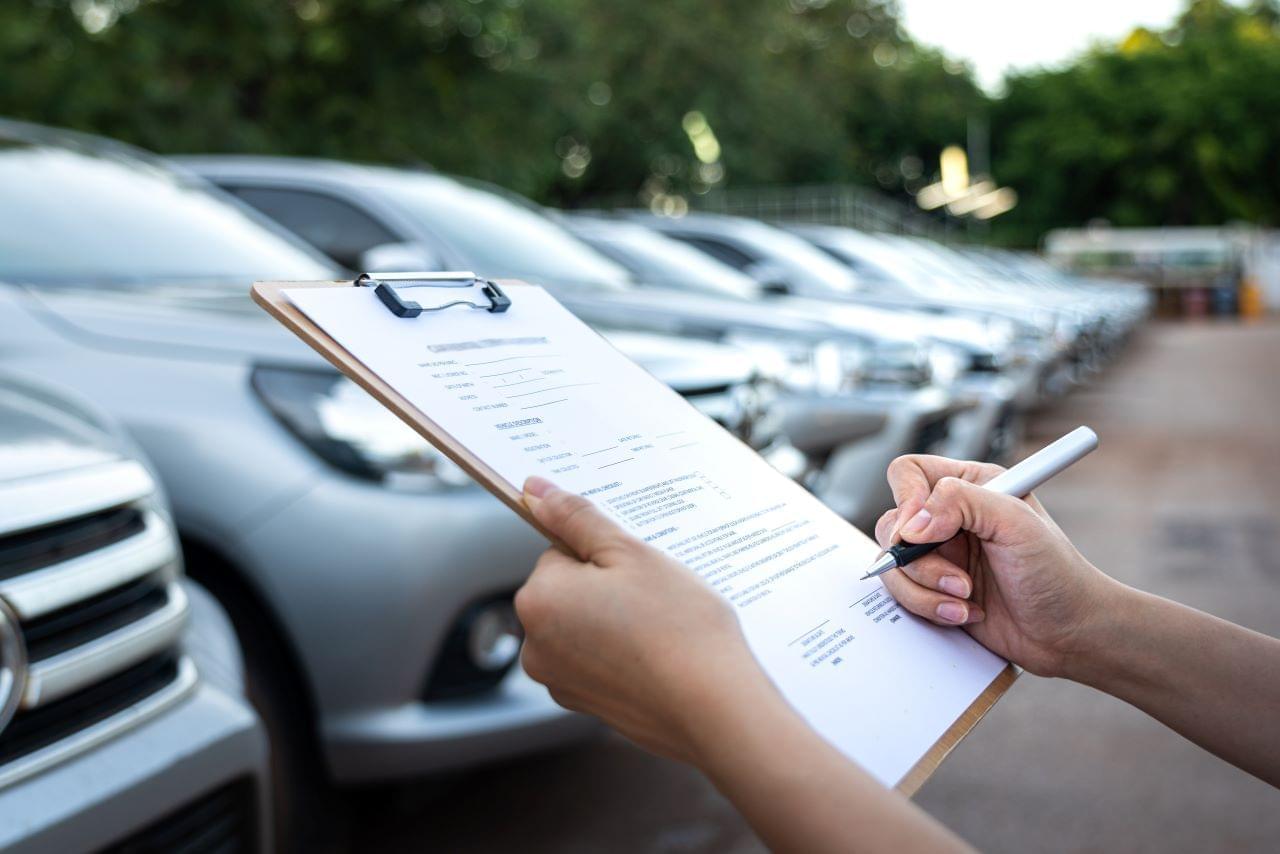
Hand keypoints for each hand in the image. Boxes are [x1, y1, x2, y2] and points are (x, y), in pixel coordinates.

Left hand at [515, 476, 781, 762]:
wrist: (715, 708)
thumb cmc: (678, 627)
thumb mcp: (630, 554)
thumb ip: (577, 519)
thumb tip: (535, 492)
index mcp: (537, 600)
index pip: (561, 552)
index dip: (604, 555)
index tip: (637, 571)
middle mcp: (535, 646)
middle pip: (570, 591)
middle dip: (607, 588)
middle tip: (653, 599)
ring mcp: (559, 681)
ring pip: (586, 626)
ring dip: (615, 621)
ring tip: (659, 629)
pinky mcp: (586, 705)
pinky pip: (599, 660)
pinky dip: (623, 654)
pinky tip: (657, 656)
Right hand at [876, 455, 1116, 676]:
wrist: (1068, 633)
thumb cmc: (1057, 574)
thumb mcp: (1016, 523)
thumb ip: (961, 503)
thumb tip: (912, 522)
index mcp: (970, 486)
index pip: (909, 473)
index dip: (906, 498)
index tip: (920, 529)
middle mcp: (949, 518)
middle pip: (892, 524)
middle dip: (920, 560)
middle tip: (958, 578)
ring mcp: (939, 556)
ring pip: (893, 564)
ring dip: (926, 589)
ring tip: (966, 598)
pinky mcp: (933, 589)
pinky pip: (902, 594)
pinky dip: (929, 607)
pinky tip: (965, 612)